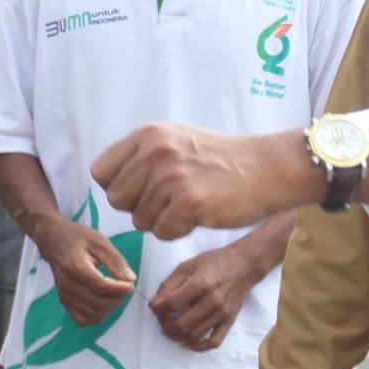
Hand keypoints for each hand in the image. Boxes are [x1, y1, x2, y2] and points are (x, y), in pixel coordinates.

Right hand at [37, 217, 136, 327]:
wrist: (54, 240)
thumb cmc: (78, 238)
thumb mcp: (100, 242)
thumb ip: (116, 261)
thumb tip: (131, 279)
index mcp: (76, 267)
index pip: (102, 287)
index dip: (121, 289)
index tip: (131, 284)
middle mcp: (67, 284)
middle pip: (99, 304)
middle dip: (118, 299)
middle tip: (125, 287)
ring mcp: (64, 295)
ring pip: (93, 315)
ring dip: (110, 308)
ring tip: (115, 293)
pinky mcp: (64, 301)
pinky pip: (83, 319)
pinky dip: (97, 315)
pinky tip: (103, 301)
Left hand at [93, 126, 320, 240]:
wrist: (268, 168)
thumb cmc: (222, 159)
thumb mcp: (176, 140)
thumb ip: (141, 156)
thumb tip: (107, 183)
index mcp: (148, 134)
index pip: (100, 172)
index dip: (118, 187)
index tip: (141, 189)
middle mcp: (155, 152)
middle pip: (116, 200)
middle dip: (138, 208)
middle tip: (168, 201)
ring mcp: (171, 177)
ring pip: (139, 221)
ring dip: (162, 221)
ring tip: (189, 203)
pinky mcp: (189, 203)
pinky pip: (162, 233)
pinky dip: (179, 231)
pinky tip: (200, 214)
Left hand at [148, 237, 262, 350]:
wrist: (244, 265)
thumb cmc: (214, 262)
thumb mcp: (188, 265)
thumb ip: (170, 283)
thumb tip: (156, 302)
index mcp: (200, 283)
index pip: (171, 304)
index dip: (157, 308)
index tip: (154, 307)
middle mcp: (212, 301)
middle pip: (181, 324)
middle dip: (165, 325)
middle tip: (161, 319)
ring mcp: (222, 313)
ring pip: (194, 335)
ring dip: (176, 336)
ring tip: (170, 330)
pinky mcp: (229, 321)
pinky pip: (214, 341)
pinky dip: (198, 347)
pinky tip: (187, 343)